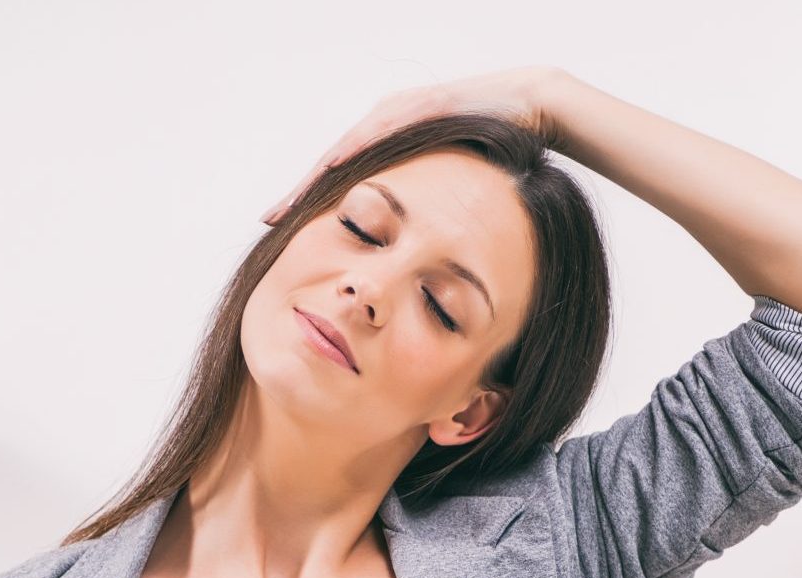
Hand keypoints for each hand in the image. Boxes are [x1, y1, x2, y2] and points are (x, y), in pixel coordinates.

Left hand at [260, 64, 565, 224]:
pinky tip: (334, 168)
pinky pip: (383, 130)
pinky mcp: (422, 105)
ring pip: (349, 147)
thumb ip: (424, 207)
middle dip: (301, 192)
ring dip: (318, 174)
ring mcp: (402, 110)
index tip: (280, 228)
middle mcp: (386, 122)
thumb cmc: (491, 152)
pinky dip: (357, 148)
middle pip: (333, 163)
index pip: (340, 176)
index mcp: (387, 143)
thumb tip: (410, 249)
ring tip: (292, 201)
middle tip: (270, 218)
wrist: (531, 107)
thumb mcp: (447, 185)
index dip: (309, 201)